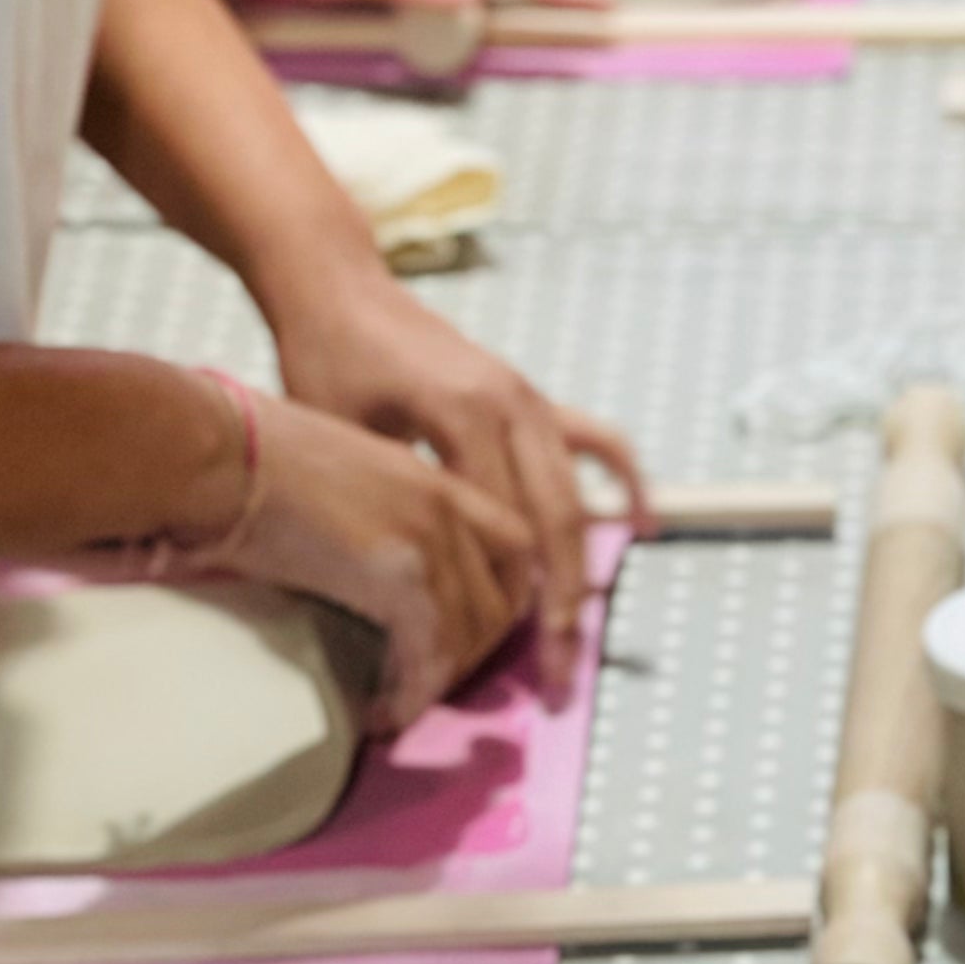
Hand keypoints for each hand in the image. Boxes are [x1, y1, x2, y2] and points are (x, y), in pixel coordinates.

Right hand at [193, 384, 532, 727]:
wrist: (216, 453)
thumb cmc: (246, 465)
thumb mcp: (339, 485)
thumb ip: (375, 525)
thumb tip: (373, 584)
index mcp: (432, 478)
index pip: (512, 548)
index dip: (499, 604)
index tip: (466, 641)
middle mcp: (446, 503)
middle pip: (504, 601)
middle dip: (473, 656)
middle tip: (427, 686)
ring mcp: (431, 537)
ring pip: (471, 638)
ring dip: (437, 685)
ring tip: (396, 706)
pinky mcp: (401, 575)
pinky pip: (431, 658)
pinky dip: (410, 698)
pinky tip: (380, 714)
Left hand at [270, 264, 646, 700]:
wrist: (336, 286)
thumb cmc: (324, 358)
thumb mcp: (340, 433)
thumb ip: (390, 500)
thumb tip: (411, 589)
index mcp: (465, 413)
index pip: (505, 530)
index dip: (504, 603)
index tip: (491, 661)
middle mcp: (512, 405)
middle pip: (554, 526)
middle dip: (561, 609)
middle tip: (560, 677)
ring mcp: (529, 400)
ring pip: (573, 501)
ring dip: (581, 571)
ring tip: (578, 635)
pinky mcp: (531, 398)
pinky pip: (595, 442)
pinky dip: (621, 483)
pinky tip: (641, 523)